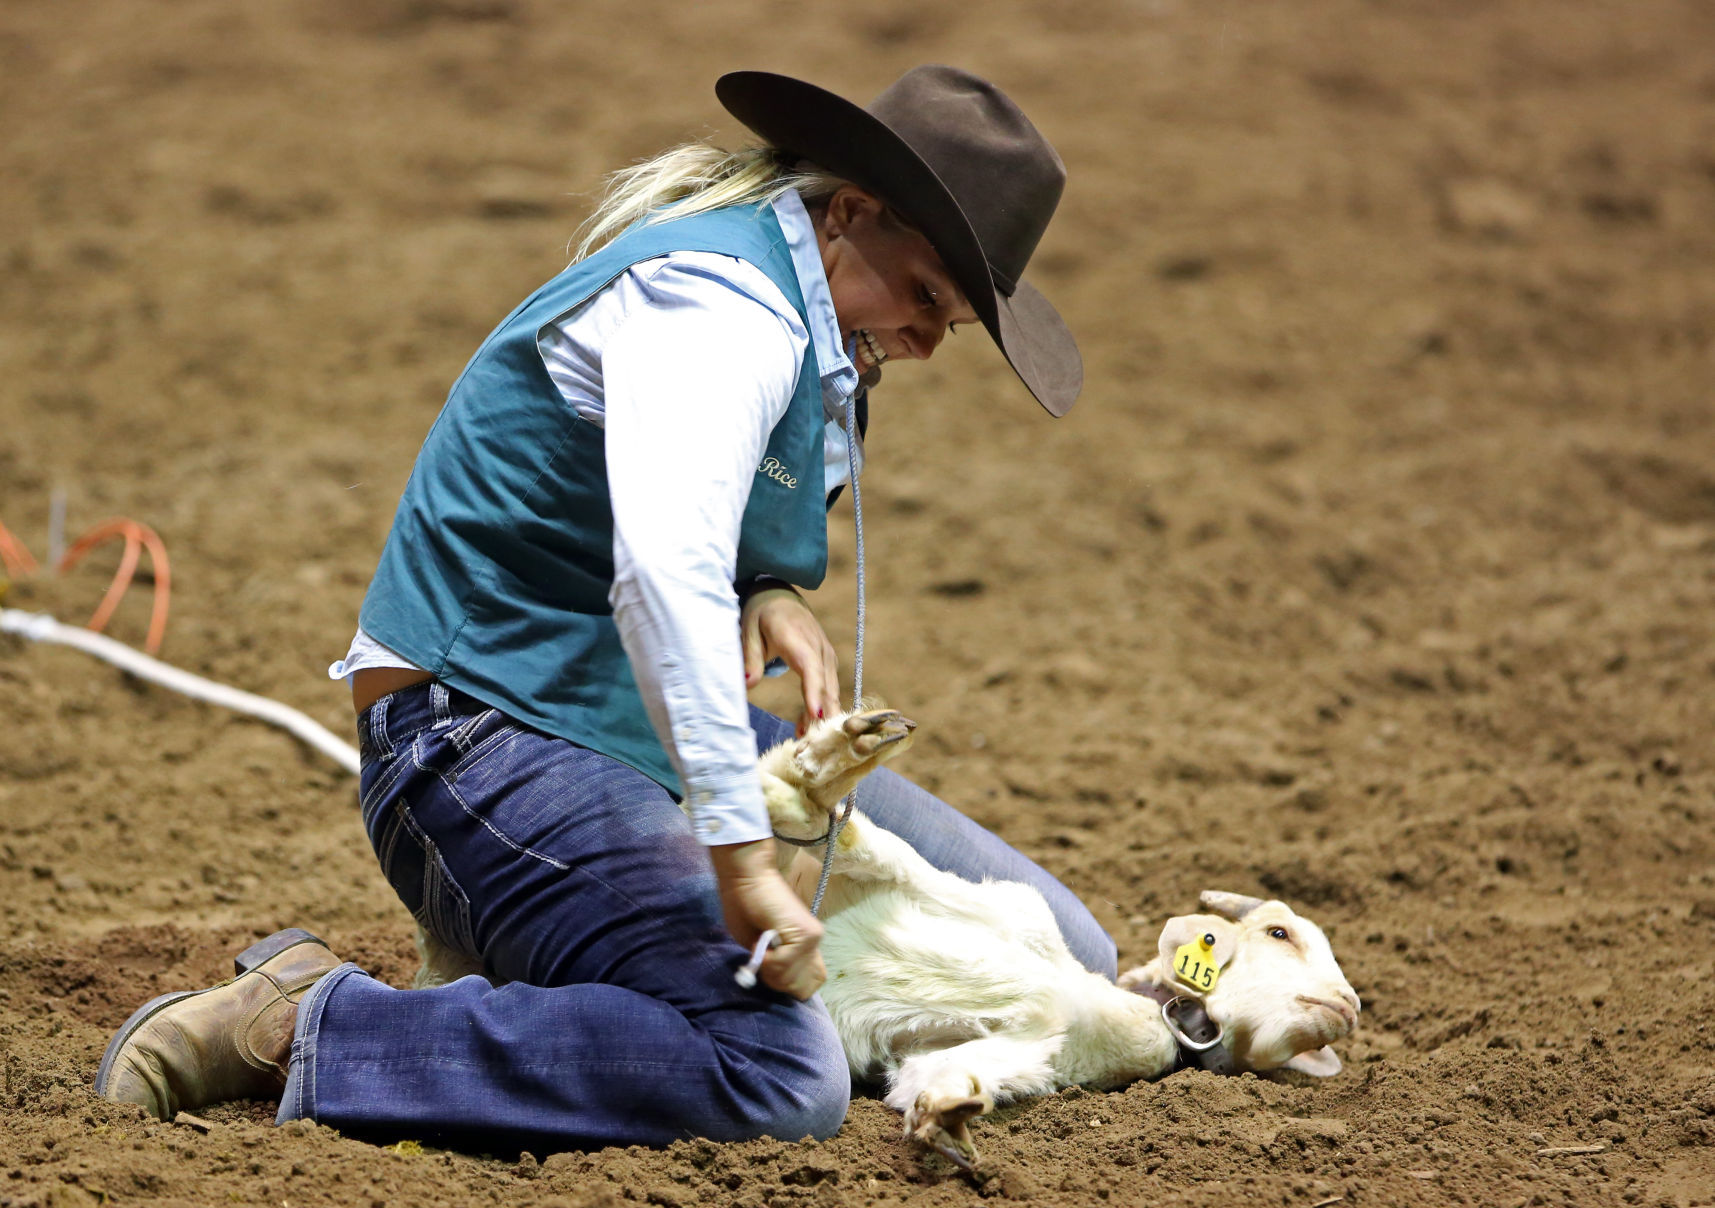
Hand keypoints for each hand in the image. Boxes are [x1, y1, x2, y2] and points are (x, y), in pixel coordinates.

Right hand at [707, 838, 825, 999]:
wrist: (746, 877)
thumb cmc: (745, 907)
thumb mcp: (759, 946)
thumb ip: (775, 965)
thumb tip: (779, 982)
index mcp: (806, 946)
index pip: (809, 985)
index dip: (785, 984)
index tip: (767, 968)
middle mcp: (816, 943)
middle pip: (803, 989)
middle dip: (778, 982)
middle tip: (763, 959)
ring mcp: (813, 939)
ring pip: (791, 981)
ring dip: (770, 971)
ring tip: (761, 946)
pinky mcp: (805, 934)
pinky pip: (784, 966)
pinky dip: (767, 960)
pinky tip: (761, 940)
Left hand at [741, 587, 839, 734]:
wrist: (781, 596)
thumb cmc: (762, 613)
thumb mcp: (748, 629)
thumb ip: (750, 657)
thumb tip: (748, 684)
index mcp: (797, 637)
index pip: (810, 668)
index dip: (814, 692)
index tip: (816, 715)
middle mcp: (818, 647)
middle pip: (826, 685)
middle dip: (823, 716)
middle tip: (813, 745)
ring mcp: (826, 655)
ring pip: (830, 690)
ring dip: (822, 717)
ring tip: (807, 743)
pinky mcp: (827, 663)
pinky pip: (828, 688)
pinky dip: (820, 708)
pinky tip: (806, 728)